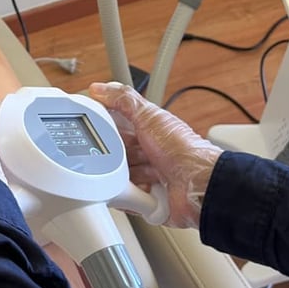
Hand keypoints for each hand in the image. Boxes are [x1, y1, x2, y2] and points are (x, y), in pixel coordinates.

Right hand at [88, 82, 222, 227]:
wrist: (197, 184)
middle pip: (118, 152)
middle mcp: (151, 152)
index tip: (91, 125)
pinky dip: (124, 196)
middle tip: (103, 153)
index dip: (106, 124)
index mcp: (151, 130)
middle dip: (110, 154)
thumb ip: (124, 100)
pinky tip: (126, 191)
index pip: (121, 124)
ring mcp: (150, 176)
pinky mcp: (148, 197)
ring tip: (118, 174)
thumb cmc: (182, 149)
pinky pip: (126, 198)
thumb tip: (101, 89)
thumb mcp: (149, 116)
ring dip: (117, 176)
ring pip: (120, 176)